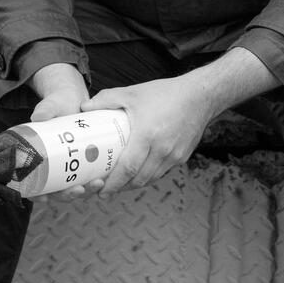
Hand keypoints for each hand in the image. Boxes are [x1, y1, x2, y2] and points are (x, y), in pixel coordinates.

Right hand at [28, 63, 103, 201]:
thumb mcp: (52, 104)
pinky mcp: (81, 163)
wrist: (75, 99)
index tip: (45, 197)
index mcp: (35, 156)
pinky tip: (104, 179)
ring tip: (97, 183)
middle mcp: (50, 166)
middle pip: (55, 190)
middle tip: (79, 190)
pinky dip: (93, 182)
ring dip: (84, 191)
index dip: (35, 194)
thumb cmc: (58, 103)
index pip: (31, 182)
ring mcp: (66, 166)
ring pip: (72, 187)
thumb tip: (38, 116)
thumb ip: (46, 108)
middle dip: (66, 195)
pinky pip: (86, 177)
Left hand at [80, 73, 212, 195]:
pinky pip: (161, 172)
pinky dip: (148, 176)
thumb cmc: (165, 93)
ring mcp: (174, 156)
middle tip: (105, 189)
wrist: (199, 96)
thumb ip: (106, 99)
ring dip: (134, 184)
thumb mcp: (132, 92)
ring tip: (120, 183)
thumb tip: (84, 108)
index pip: (128, 168)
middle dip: (120, 188)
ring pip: (150, 178)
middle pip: (138, 179)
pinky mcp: (182, 157)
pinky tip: (139, 171)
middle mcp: (162, 149)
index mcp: (148, 134)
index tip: (100, 190)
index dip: (113, 183)